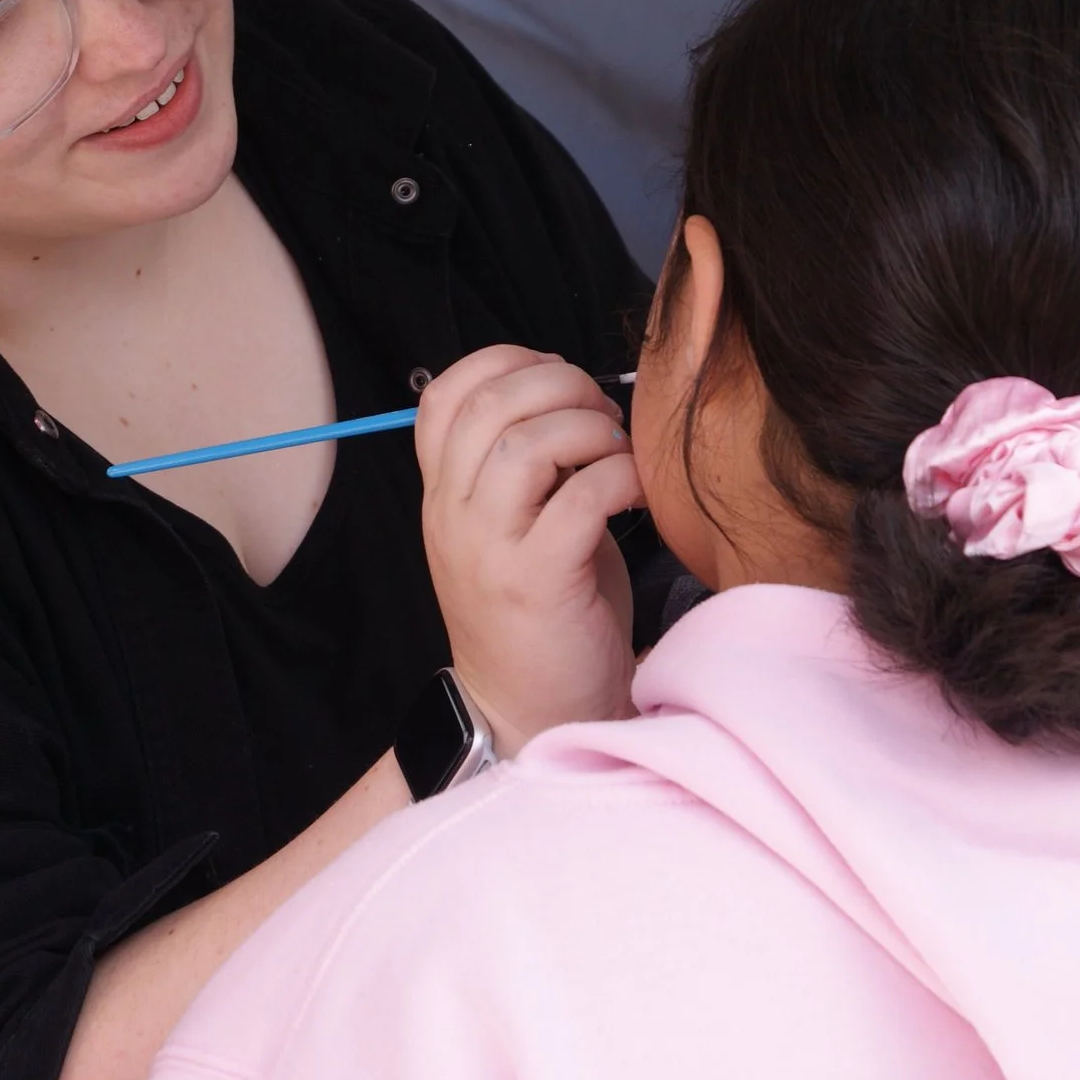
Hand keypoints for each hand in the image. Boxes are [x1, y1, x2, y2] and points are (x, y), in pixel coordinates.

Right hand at [416, 345, 641, 758]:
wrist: (528, 717)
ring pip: (526, 444)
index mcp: (444, 495)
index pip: (443, 394)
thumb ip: (526, 468)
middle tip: (603, 413)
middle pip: (490, 404)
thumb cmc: (542, 617)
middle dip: (562, 386)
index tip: (559, 380)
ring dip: (589, 429)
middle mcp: (453, 515)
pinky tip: (637, 492)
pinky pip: (579, 498)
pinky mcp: (536, 583)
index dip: (505, 362)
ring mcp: (488, 550)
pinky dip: (619, 477)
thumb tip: (576, 399)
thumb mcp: (513, 530)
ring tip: (618, 452)